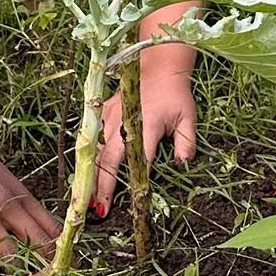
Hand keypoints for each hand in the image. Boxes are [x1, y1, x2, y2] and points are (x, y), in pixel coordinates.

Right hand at [0, 140, 59, 258]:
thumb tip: (28, 226)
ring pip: (9, 252)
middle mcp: (8, 204)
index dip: (61, 249)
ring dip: (16, 272)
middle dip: (47, 267)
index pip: (51, 226)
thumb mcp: (1, 178)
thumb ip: (14, 201)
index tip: (68, 267)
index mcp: (20, 194)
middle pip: (37, 241)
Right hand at [92, 64, 197, 215]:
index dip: (135, 180)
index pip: (140, 157)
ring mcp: (111, 116)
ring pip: (98, 151)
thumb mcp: (188, 117)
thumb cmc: (175, 94)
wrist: (157, 65)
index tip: (132, 201)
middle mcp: (125, 121)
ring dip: (93, 176)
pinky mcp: (105, 112)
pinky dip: (91, 159)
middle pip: (110, 159)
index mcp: (148, 123)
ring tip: (88, 200)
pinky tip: (87, 176)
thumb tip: (183, 164)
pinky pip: (95, 139)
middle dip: (104, 186)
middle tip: (99, 211)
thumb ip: (187, 142)